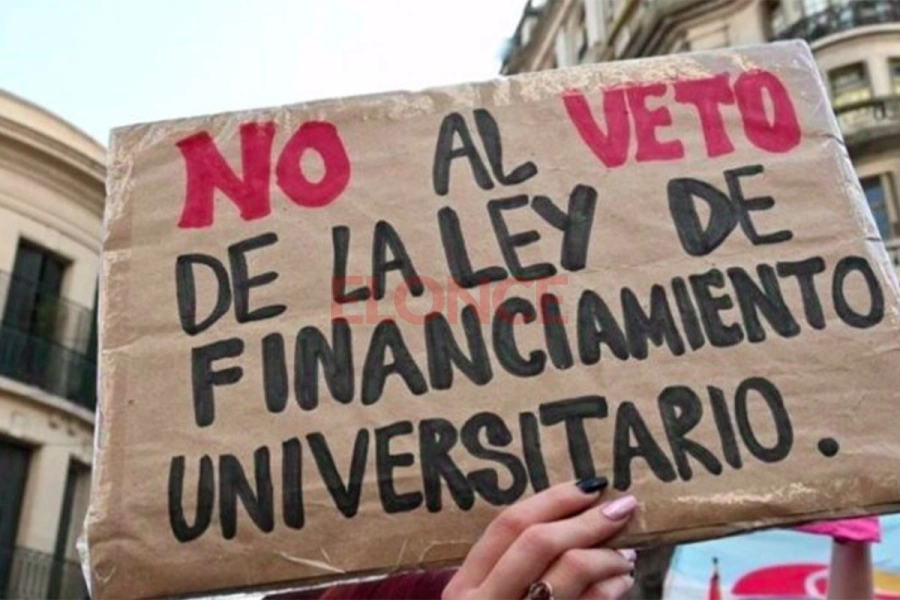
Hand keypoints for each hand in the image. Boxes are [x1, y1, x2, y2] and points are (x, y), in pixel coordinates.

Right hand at [442, 478, 637, 599]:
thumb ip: (511, 570)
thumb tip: (572, 519)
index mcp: (462, 587)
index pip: (507, 525)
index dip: (552, 500)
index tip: (589, 486)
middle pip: (539, 542)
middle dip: (587, 519)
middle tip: (624, 506)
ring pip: (568, 571)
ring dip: (606, 554)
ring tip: (625, 550)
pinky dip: (610, 589)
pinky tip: (621, 582)